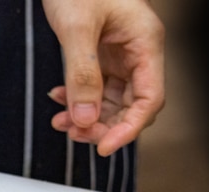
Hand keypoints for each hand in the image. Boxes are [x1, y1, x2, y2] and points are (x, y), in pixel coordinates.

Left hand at [42, 0, 164, 155]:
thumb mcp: (76, 28)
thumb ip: (82, 74)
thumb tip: (86, 120)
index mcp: (145, 43)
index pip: (149, 100)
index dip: (128, 128)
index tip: (103, 147)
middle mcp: (137, 52)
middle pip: (132, 105)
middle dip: (103, 125)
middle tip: (74, 134)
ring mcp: (120, 55)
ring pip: (112, 101)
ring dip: (88, 117)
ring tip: (60, 123)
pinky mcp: (102, 56)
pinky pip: (96, 89)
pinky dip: (78, 101)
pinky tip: (59, 101)